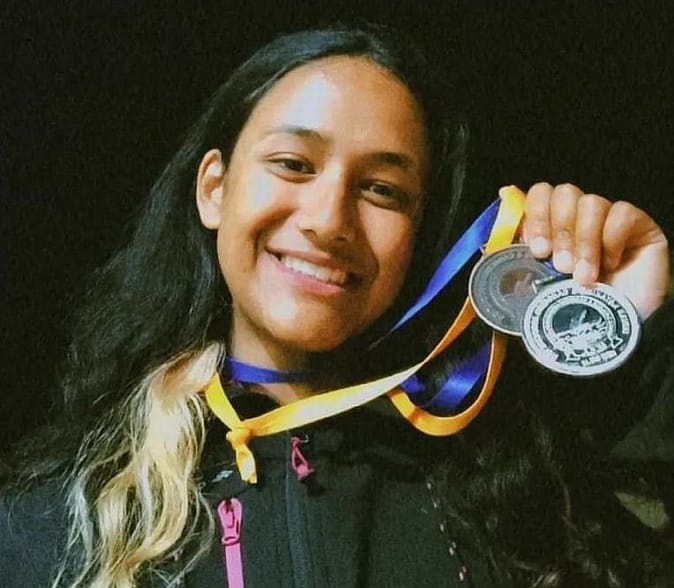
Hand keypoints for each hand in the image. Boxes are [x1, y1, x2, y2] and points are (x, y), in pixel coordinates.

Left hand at [517, 182, 669, 318]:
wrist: (612, 337)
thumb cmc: (571, 311)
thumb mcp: (535, 282)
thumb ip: (518, 246)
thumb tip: (503, 196)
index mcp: (552, 226)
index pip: (540, 194)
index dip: (535, 214)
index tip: (536, 248)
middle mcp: (579, 219)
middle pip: (563, 193)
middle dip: (558, 230)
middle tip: (559, 265)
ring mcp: (609, 220)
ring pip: (591, 203)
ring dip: (583, 242)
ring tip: (583, 276)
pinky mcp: (639, 225)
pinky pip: (622, 213)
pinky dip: (612, 240)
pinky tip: (612, 265)